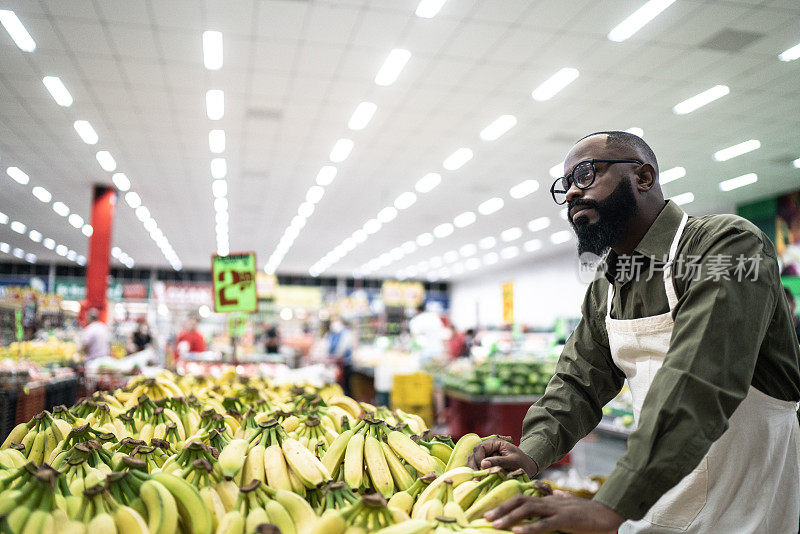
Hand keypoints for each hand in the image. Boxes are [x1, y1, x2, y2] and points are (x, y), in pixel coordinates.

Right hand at [468, 437, 537, 476]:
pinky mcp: (486, 462)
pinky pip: (477, 466)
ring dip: (474, 469)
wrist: (527, 466)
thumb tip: (483, 464)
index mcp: (495, 442)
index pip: (481, 448)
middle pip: (474, 454)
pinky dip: (477, 472)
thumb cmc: (521, 461)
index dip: (479, 458)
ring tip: (477, 480)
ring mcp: (486, 455)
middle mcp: (488, 447)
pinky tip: (478, 480)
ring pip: (473, 460)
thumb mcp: (512, 461)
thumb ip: (498, 461)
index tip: (482, 469)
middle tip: (477, 478)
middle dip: (474, 465)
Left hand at [485, 493, 624, 532]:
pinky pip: (544, 524)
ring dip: (510, 518)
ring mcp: (556, 510)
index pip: (522, 498)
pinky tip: (517, 532)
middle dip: (502, 509)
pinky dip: (529, 528)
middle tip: (486, 517)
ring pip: (529, 511)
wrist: (606, 514)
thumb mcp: (570, 504)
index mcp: (548, 500)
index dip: (506, 503)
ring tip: (495, 525)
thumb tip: (557, 493)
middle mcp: (549, 502)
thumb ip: (561, 499)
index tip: (491, 511)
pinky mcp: (565, 520)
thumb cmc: (587, 512)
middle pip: (521, 501)